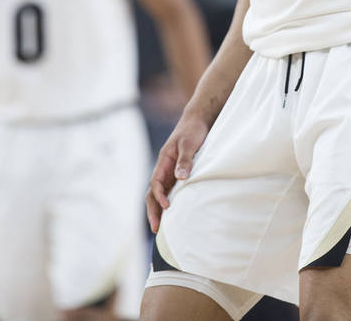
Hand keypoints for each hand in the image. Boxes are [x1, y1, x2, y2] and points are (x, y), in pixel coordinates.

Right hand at [146, 114, 209, 232]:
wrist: (197, 121)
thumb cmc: (192, 131)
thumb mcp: (189, 144)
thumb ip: (185, 160)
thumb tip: (180, 178)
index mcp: (163, 162)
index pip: (155, 183)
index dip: (159, 196)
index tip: (166, 206)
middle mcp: (164, 169)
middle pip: (153, 193)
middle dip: (152, 210)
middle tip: (155, 228)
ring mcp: (170, 172)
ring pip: (159, 194)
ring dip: (158, 209)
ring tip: (160, 227)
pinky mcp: (178, 174)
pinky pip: (170, 191)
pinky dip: (168, 203)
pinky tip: (173, 214)